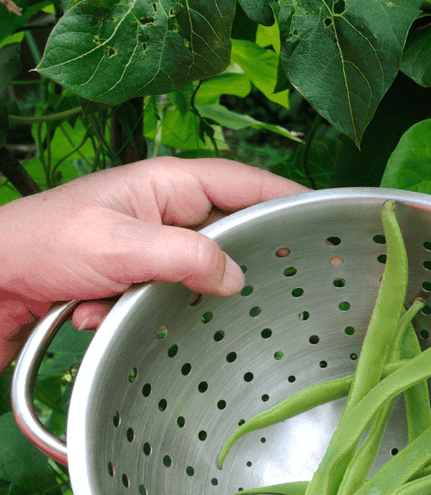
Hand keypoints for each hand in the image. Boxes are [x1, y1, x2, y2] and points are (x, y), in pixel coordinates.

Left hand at [0, 157, 303, 366]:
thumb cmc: (37, 244)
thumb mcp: (120, 248)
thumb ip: (186, 257)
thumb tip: (236, 277)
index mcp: (168, 182)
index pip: (250, 183)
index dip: (292, 200)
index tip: (330, 224)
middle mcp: (164, 209)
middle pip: (230, 234)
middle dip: (221, 269)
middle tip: (250, 290)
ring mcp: (148, 244)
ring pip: (196, 275)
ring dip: (162, 297)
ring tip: (117, 301)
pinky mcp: (130, 278)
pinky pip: (159, 299)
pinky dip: (130, 311)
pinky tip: (93, 312)